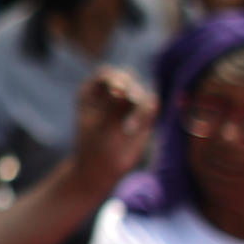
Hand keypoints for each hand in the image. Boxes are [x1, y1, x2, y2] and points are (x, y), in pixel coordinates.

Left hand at [72, 67, 157, 188]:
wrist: (102, 169)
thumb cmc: (93, 146)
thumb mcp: (98, 125)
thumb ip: (111, 105)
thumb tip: (123, 88)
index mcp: (93, 90)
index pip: (107, 74)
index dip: (114, 79)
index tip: (117, 90)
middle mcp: (112, 91)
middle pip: (127, 78)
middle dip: (130, 89)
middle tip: (131, 100)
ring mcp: (129, 102)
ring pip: (141, 93)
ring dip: (138, 109)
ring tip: (129, 129)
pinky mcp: (143, 114)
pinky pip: (151, 105)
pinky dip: (147, 114)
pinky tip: (134, 130)